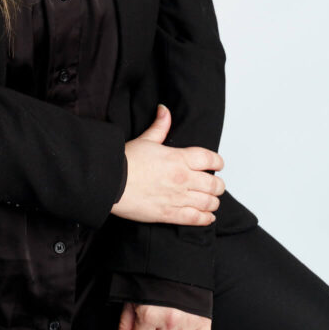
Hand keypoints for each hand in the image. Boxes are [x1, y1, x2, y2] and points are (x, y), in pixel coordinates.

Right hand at [111, 105, 224, 224]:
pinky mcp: (169, 215)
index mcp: (179, 158)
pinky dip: (206, 218)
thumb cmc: (126, 162)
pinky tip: (208, 216)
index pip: (210, 159)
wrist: (110, 182)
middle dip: (218, 185)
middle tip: (216, 185)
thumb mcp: (145, 140)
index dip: (218, 162)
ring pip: (208, 202)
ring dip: (213, 202)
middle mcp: (182, 178)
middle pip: (214, 184)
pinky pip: (196, 219)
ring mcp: (177, 198)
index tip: (217, 165)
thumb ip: (160, 126)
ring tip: (212, 201)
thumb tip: (165, 110)